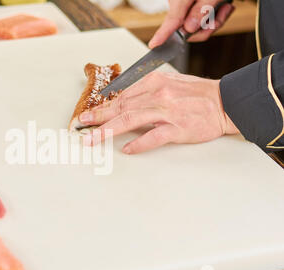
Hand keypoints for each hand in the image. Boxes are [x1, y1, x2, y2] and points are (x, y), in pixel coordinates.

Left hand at [80, 72, 239, 153]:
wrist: (226, 102)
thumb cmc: (197, 94)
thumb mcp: (169, 84)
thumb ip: (146, 93)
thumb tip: (123, 104)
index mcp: (154, 83)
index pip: (122, 96)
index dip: (102, 107)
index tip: (88, 115)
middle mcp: (158, 95)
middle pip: (122, 107)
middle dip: (98, 117)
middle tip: (81, 125)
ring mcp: (168, 112)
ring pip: (132, 120)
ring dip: (109, 130)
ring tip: (93, 138)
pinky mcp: (178, 128)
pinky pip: (154, 137)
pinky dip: (139, 143)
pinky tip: (126, 149)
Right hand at [149, 0, 234, 48]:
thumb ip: (201, 11)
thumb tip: (189, 29)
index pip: (171, 20)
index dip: (162, 34)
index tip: (153, 45)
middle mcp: (177, 2)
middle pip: (187, 28)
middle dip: (208, 27)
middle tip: (223, 13)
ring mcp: (182, 5)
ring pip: (195, 26)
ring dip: (214, 20)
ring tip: (225, 6)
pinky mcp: (187, 5)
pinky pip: (198, 18)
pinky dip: (213, 14)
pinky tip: (222, 5)